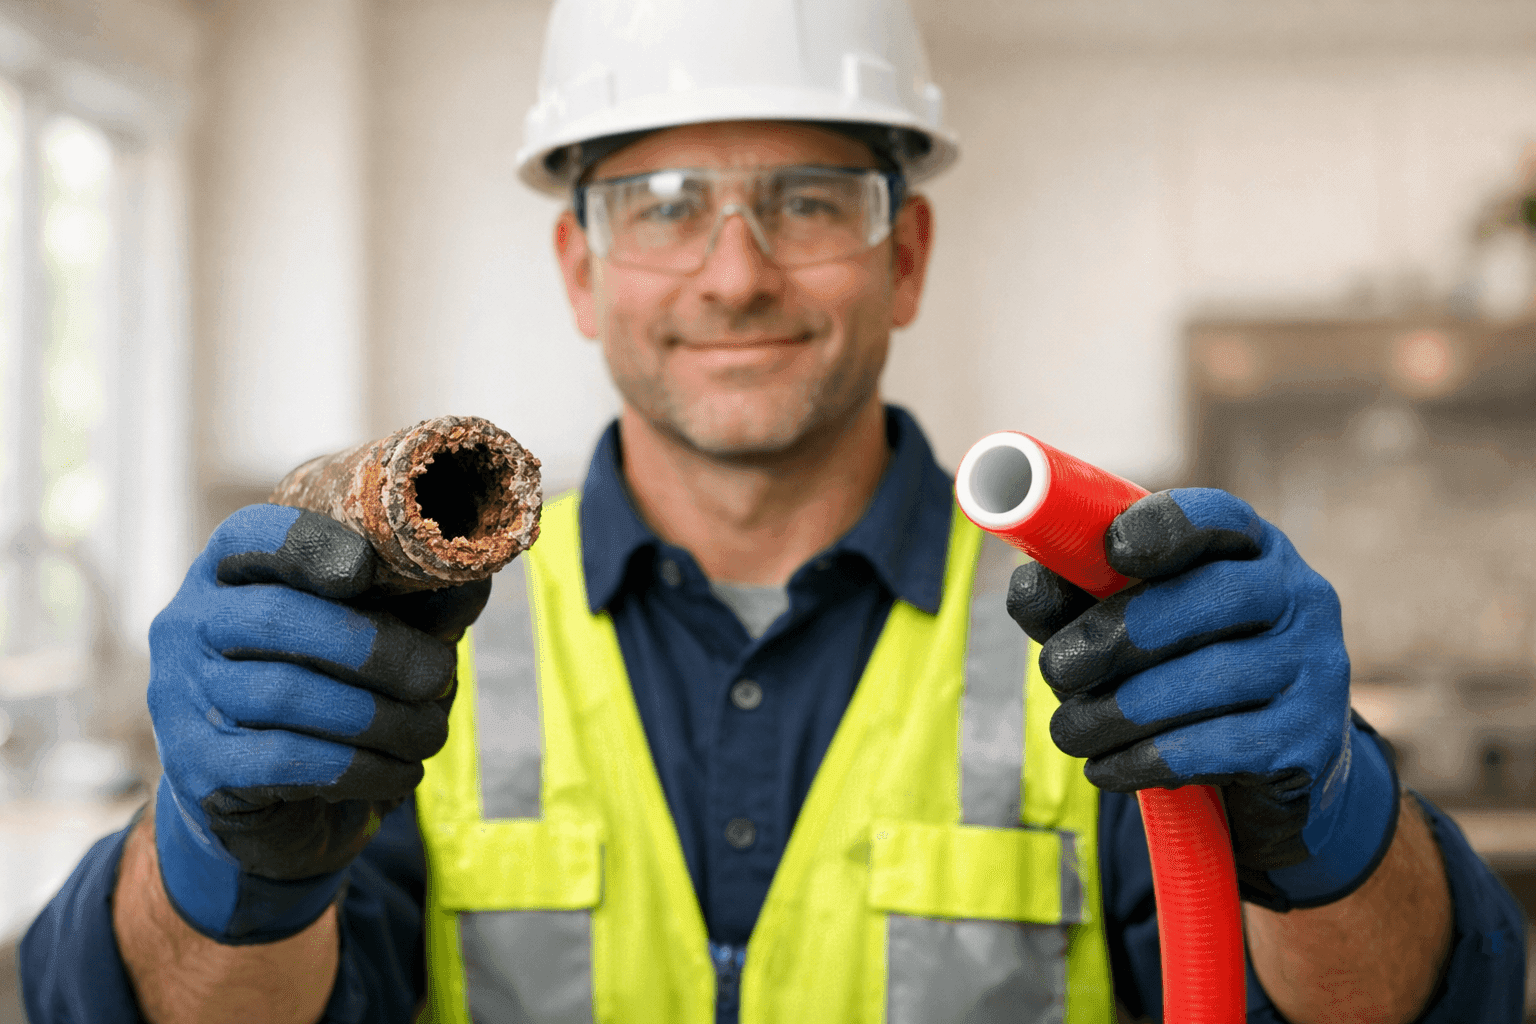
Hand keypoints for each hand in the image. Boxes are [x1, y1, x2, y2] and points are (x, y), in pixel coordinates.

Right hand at [147, 505, 490, 941]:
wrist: (269, 805)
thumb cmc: (329, 692)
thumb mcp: (377, 637)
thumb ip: (419, 604)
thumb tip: (474, 577)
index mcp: (228, 572)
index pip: (253, 535)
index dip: (311, 544)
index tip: (367, 569)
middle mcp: (188, 625)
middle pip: (278, 617)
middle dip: (377, 648)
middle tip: (440, 676)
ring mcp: (182, 699)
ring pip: (287, 695)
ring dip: (381, 717)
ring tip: (432, 731)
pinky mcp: (198, 770)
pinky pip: (286, 762)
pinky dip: (360, 767)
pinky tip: (401, 772)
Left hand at [1007, 488, 1397, 909]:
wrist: (1270, 769)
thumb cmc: (1180, 672)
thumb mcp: (1123, 625)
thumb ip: (1073, 598)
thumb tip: (1028, 586)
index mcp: (1253, 549)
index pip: (1217, 517)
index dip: (1162, 528)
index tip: (1109, 551)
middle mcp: (1300, 597)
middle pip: (1209, 599)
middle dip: (1118, 635)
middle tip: (1056, 670)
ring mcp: (1316, 669)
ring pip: (1209, 681)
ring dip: (1119, 711)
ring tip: (1067, 732)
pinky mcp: (1309, 742)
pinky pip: (1219, 747)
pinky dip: (1148, 759)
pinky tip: (1106, 767)